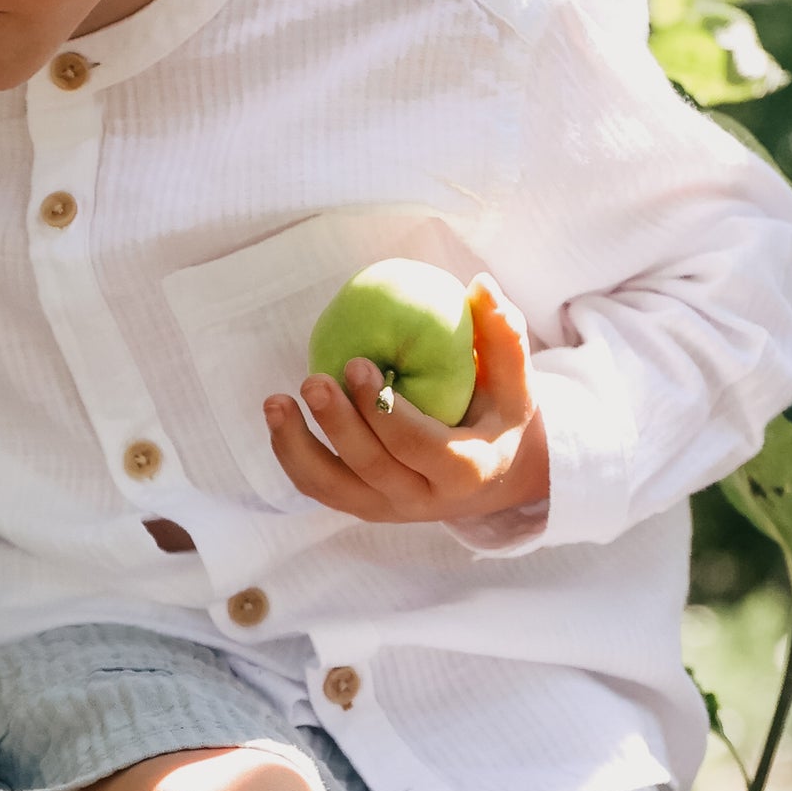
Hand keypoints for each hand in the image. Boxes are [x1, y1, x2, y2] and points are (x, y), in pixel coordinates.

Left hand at [264, 279, 550, 530]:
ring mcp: (388, 507)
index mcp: (465, 470)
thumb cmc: (500, 417)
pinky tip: (279, 416)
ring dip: (297, 447)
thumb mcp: (516, 383)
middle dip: (338, 424)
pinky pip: (318, 487)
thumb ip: (503, 336)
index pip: (419, 447)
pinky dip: (292, 456)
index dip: (385, 412)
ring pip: (333, 487)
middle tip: (312, 380)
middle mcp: (424, 498)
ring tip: (275, 401)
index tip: (357, 364)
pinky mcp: (363, 505)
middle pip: (372, 466)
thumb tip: (480, 283)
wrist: (493, 479)